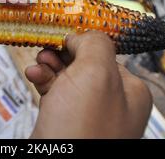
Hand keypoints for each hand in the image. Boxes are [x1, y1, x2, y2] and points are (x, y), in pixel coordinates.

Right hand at [25, 31, 151, 137]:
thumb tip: (81, 35)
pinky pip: (54, 92)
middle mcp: (112, 102)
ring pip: (66, 76)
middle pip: (84, 63)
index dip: (82, 42)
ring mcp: (87, 113)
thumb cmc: (83, 129)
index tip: (63, 35)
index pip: (106, 53)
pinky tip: (34, 76)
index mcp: (130, 90)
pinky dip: (42, 80)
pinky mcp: (65, 122)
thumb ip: (94, 44)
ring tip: (37, 64)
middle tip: (46, 49)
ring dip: (48, 65)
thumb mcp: (96, 74)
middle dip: (61, 53)